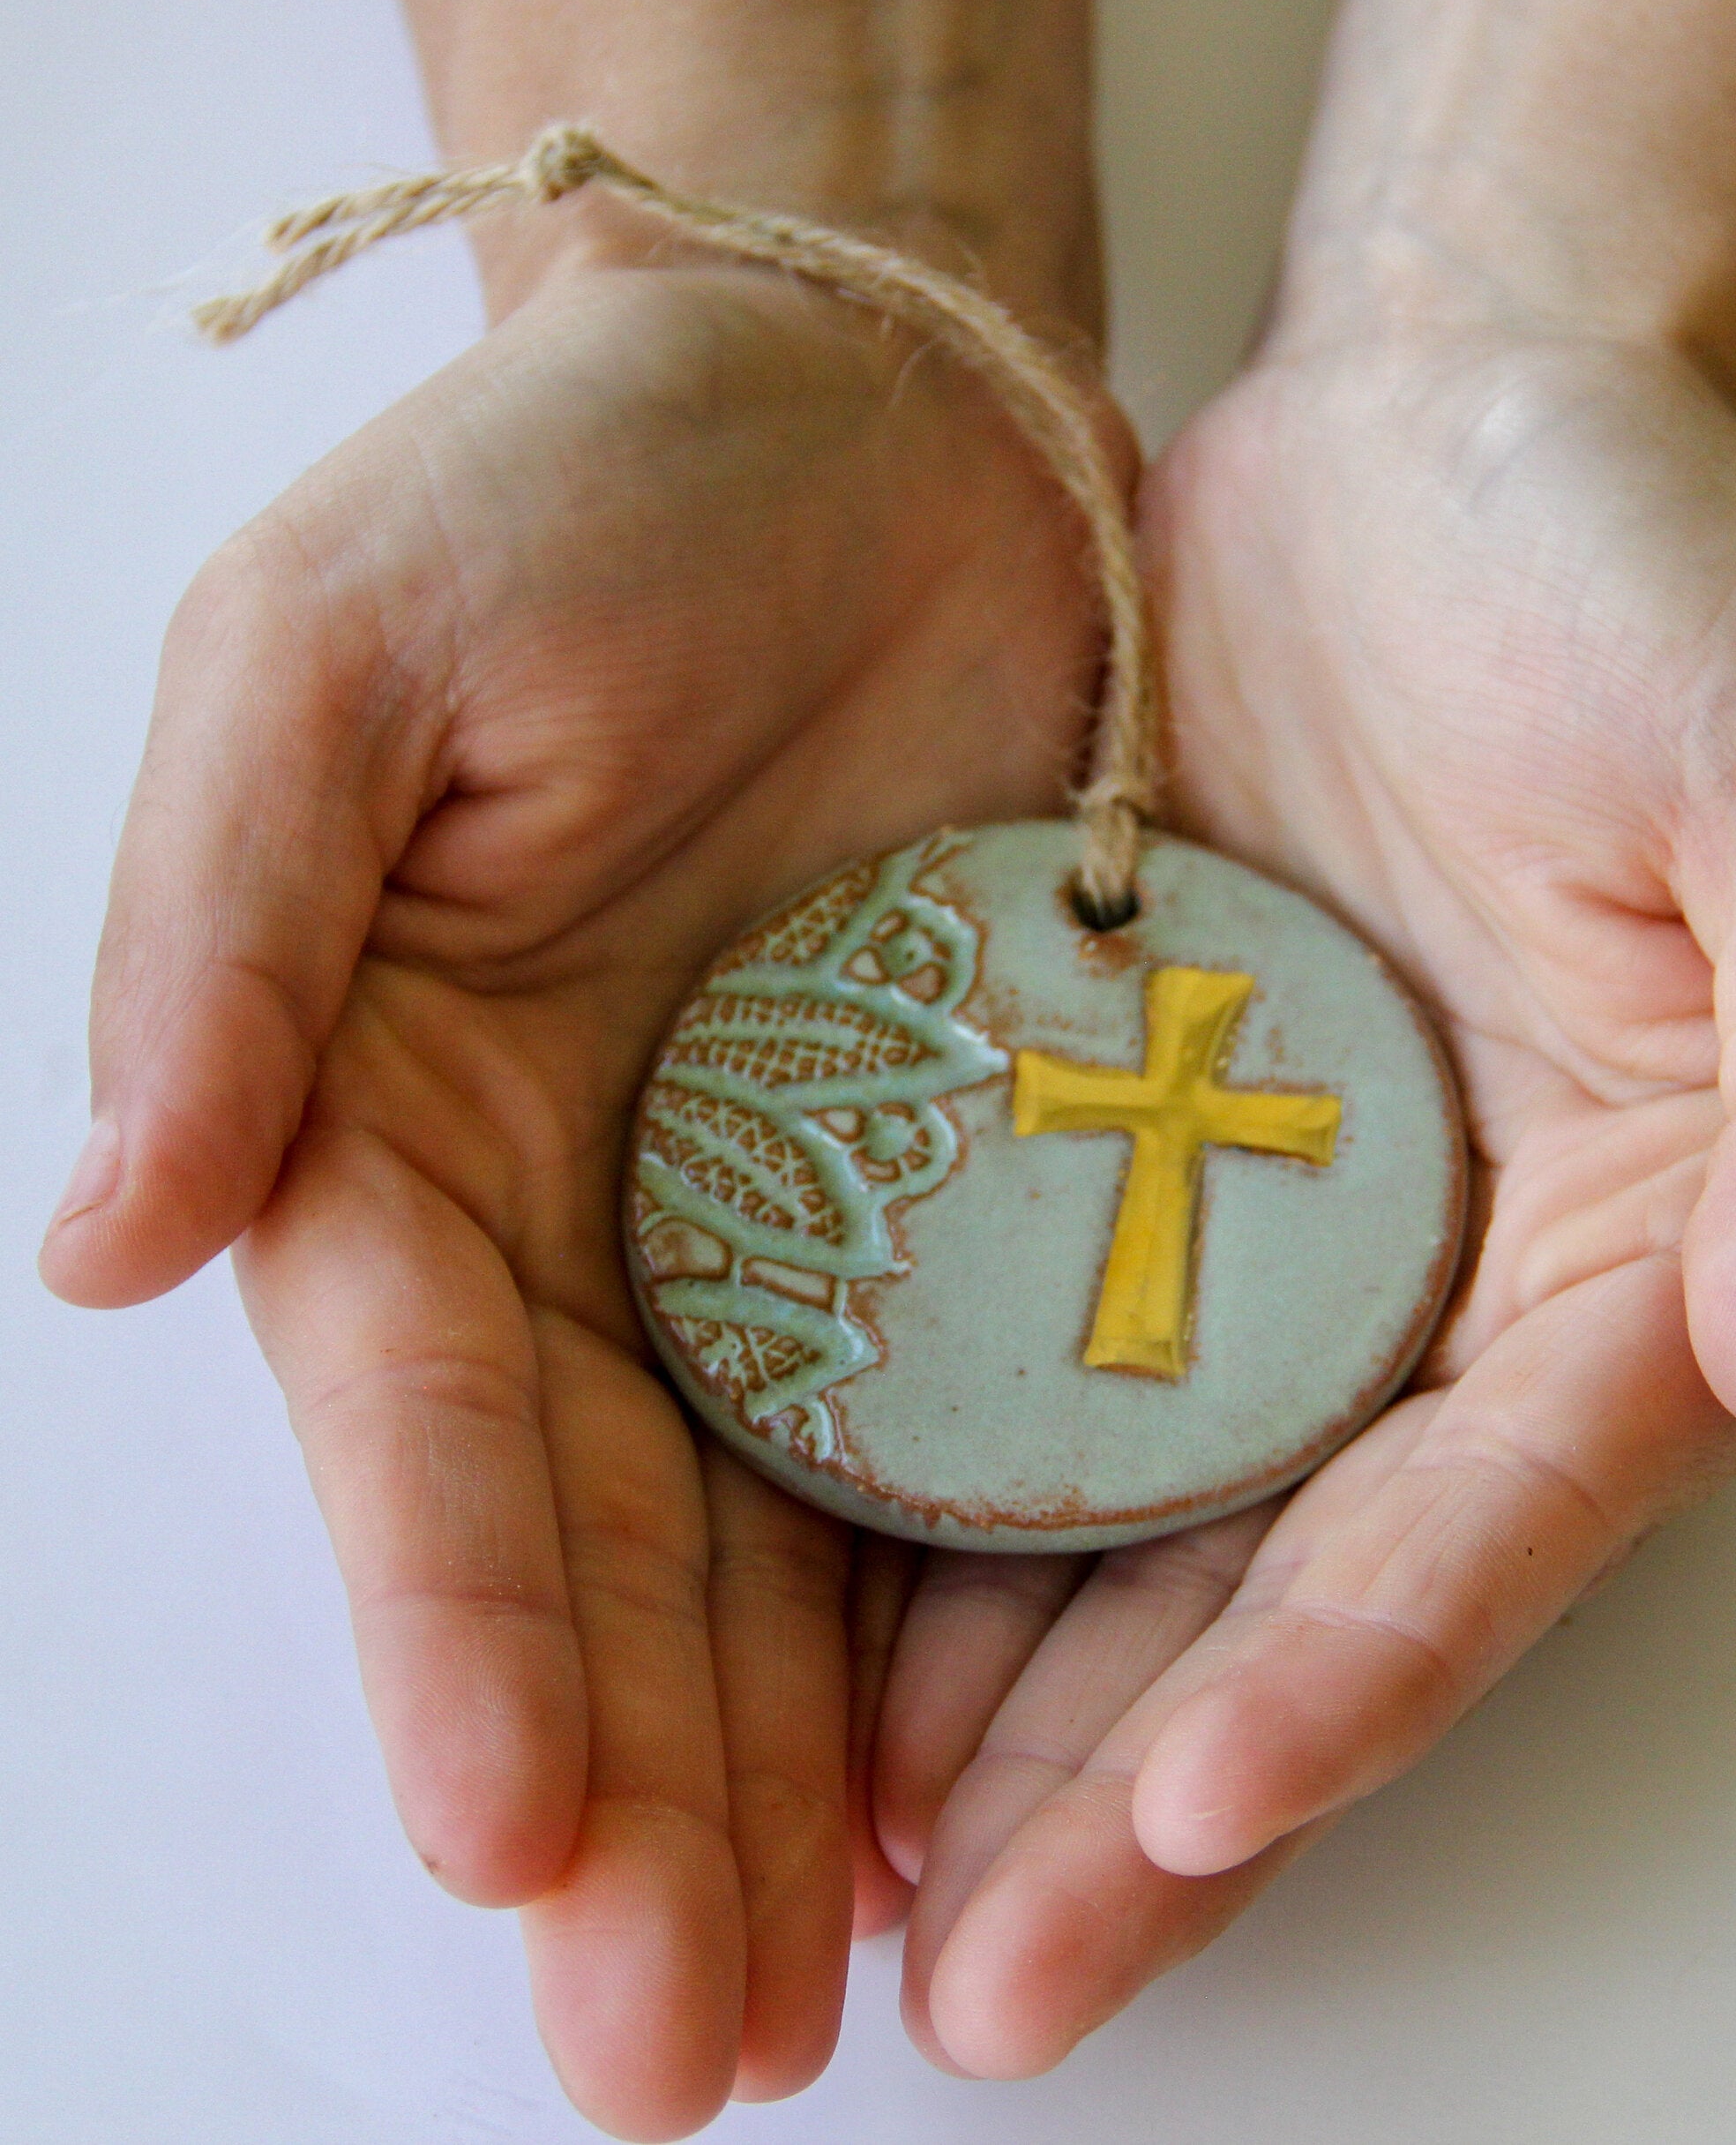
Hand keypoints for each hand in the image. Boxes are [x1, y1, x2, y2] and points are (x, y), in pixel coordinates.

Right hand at [41, 256, 1111, 2136]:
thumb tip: (104, 1239)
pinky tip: (973, 1787)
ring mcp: (792, 1223)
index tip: (504, 1831)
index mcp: (400, 1121)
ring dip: (782, 1777)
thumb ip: (219, 939)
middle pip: (600, 1549)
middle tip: (682, 2048)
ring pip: (776, 1547)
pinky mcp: (971, 1187)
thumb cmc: (567, 490)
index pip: (422, 1425)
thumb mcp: (333, 662)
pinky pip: (964, 1425)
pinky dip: (959, 1608)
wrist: (860, 412)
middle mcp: (590, 1217)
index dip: (452, 1629)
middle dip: (628, 1797)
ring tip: (814, 2004)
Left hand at [878, 329, 1735, 2073]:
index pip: (1504, 1505)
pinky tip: (803, 1631)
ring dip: (1012, 1714)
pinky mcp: (1113, 1143)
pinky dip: (916, 1499)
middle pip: (1302, 1582)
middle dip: (1152, 1795)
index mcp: (1642, 1232)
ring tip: (856, 1887)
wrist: (1436, 430)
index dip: (1369, 1664)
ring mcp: (1269, 1225)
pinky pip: (1007, 1352)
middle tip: (985, 1985)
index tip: (1200, 1803)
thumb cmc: (1650, 568)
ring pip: (1136, 1522)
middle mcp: (1449, 1276)